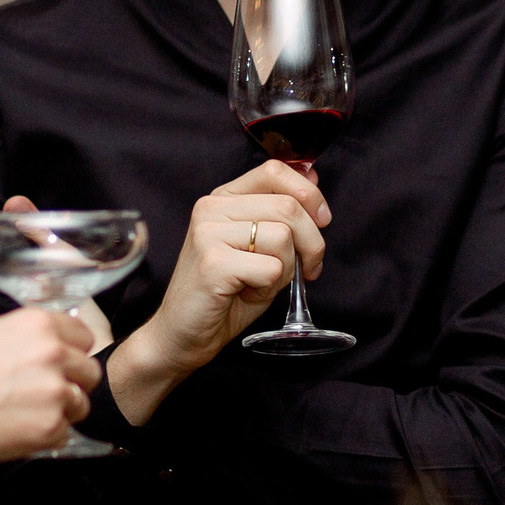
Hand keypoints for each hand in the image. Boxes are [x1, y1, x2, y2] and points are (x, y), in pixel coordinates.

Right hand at [0, 303, 96, 504]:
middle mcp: (53, 353)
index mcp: (38, 324)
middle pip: (90, 371)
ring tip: (23, 413)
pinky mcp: (50, 427)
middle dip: (71, 383)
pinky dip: (45, 436)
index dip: (71, 352)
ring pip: (81, 404)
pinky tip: (15, 429)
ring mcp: (55, 391)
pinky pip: (65, 433)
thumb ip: (32, 337)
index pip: (85, 336)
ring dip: (60, 411)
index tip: (58, 364)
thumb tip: (62, 345)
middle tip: (40, 393)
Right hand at [105, 161, 328, 420]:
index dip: (309, 195)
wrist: (183, 334)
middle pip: (288, 206)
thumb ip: (281, 213)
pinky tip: (247, 293)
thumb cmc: (226, 293)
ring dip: (286, 270)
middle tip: (307, 269)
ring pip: (282, 237)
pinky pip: (270, 268)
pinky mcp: (213, 263)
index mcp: (223, 198)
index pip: (274, 170)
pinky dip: (269, 288)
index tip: (322, 221)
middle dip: (312, 242)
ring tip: (261, 283)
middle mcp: (211, 208)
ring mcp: (208, 234)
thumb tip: (313, 178)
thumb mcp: (260, 246)